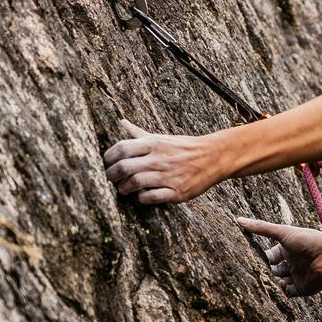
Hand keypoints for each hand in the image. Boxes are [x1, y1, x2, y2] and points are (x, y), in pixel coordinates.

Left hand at [102, 120, 226, 203]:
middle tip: (110, 179)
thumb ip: (139, 133)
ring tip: (123, 189)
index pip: (122, 148)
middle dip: (111, 175)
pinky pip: (151, 197)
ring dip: (123, 189)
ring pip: (135, 183)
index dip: (109, 157)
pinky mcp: (177, 192)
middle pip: (125, 167)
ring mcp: (169, 176)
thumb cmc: (183, 147)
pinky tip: (140, 196)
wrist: (214, 157)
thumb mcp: (161, 138)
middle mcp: (160, 158)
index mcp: (154, 143)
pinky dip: (141, 198)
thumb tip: (121, 122)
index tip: (107, 163)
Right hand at [235, 217, 321, 294]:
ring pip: (277, 282)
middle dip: (264, 271)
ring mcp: (296, 276)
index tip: (247, 259)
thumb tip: (238, 220)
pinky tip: (278, 284)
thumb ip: (261, 228)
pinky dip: (280, 290)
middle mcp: (291, 263)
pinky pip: (287, 292)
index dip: (259, 258)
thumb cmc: (307, 240)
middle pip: (271, 270)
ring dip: (271, 281)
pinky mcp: (301, 289)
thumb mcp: (282, 232)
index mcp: (287, 250)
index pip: (269, 256)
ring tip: (264, 278)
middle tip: (252, 272)